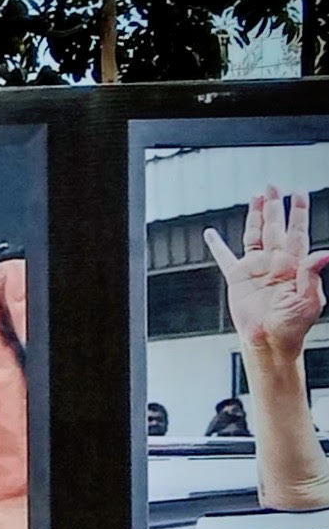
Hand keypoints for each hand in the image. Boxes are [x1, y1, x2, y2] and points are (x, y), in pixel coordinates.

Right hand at [205, 188, 328, 361]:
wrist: (269, 342)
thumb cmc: (293, 327)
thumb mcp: (309, 301)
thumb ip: (312, 275)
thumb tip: (324, 253)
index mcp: (294, 265)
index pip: (297, 232)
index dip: (298, 212)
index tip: (299, 194)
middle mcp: (275, 263)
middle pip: (275, 227)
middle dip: (275, 206)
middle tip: (273, 186)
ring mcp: (256, 269)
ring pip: (255, 235)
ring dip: (255, 216)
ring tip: (255, 197)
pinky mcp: (237, 279)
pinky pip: (225, 258)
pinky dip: (217, 246)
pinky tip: (211, 235)